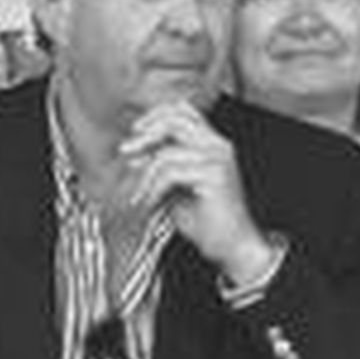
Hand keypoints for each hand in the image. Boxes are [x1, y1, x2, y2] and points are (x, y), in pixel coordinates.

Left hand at [123, 100, 277, 283]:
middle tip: (126, 150)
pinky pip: (171, 173)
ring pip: (167, 152)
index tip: (134, 133)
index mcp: (211, 143)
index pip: (181, 110)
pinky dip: (154, 189)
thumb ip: (159, 168)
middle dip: (145, 133)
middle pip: (174, 119)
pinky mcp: (215, 176)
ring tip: (140, 195)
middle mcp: (218, 145)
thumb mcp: (175, 188)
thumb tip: (134, 154)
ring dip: (146, 175)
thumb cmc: (207, 221)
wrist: (233, 247)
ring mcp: (218, 159)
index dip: (154, 116)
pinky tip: (150, 204)